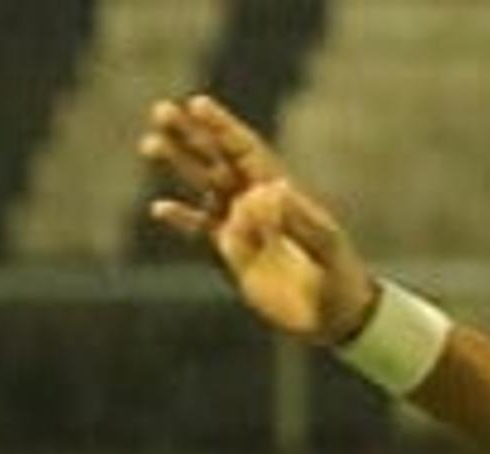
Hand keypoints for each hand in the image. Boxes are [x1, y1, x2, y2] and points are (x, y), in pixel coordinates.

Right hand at [140, 94, 379, 346]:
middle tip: (161, 110)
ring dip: (177, 163)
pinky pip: (201, 228)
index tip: (197, 103)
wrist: (335, 313)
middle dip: (190, 133)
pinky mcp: (232, 251)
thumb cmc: (340, 274)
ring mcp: (242, 223)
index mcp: (280, 189)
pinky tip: (159, 208)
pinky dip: (181, 219)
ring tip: (149, 143)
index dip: (221, 126)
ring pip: (202, 184)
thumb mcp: (325, 245)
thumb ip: (298, 219)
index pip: (245, 149)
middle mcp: (256, 199)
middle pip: (217, 158)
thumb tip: (269, 189)